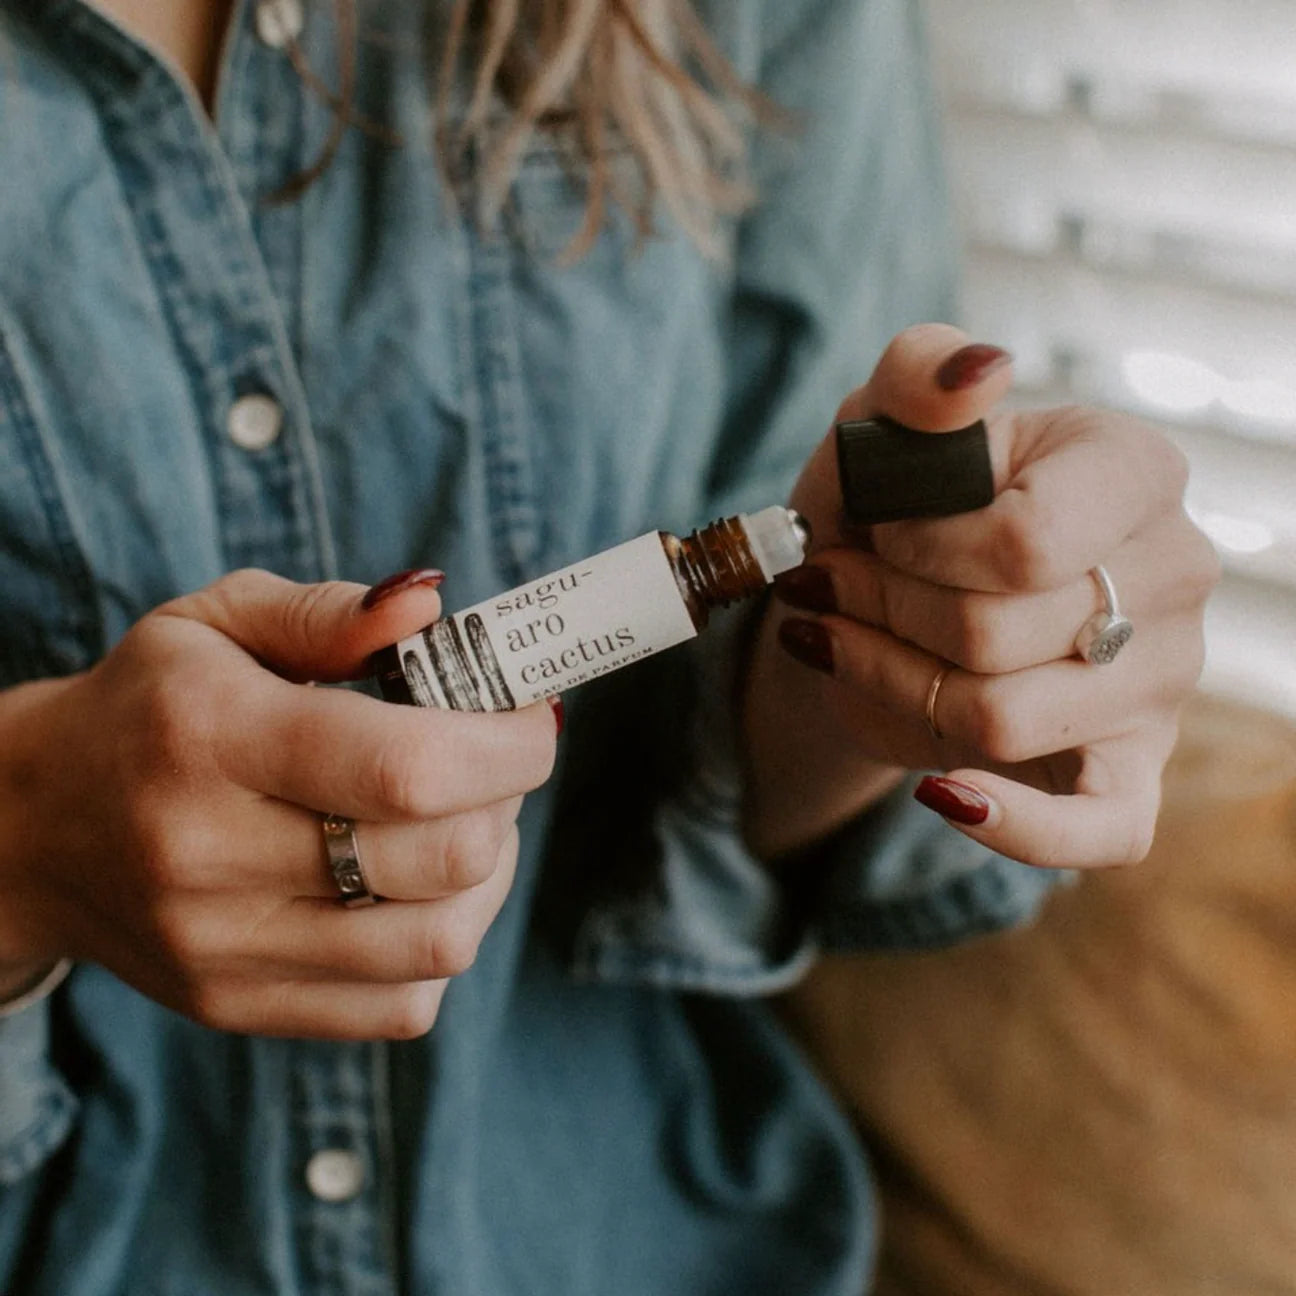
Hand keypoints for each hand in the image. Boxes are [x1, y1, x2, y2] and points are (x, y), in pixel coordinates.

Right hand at [0, 570, 557, 1037]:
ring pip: (439, 942)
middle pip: (442, 858)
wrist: (32, 828)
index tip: (533, 717)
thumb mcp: (215, 621)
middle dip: (508, 797)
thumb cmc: (148, 706)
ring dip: (489, 874)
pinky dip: (444, 942)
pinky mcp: (238, 1006)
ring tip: (465, 821)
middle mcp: (210, 854)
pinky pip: (404, 1005)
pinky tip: (419, 888)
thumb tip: (432, 607)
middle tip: (496, 759)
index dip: (508, 745)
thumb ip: (328, 613)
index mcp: (211, 735)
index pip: (407, 766)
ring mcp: (223, 948)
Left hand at [744, 323, 1218, 868]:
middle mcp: (1171, 574)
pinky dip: (1009, 823)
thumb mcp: (884, 424)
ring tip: (846, 642)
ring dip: (889, 682)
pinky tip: (939, 790)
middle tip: (832, 586)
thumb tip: (976, 372)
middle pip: (995, 635)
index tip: (877, 530)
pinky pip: (1098, 832)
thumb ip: (918, 376)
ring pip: (1000, 719)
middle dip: (880, 611)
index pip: (1023, 544)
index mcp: (1131, 471)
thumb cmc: (892, 507)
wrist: (883, 598)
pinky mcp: (1131, 770)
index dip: (915, 550)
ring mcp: (1161, 681)